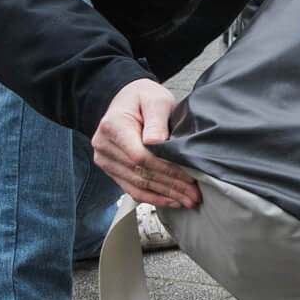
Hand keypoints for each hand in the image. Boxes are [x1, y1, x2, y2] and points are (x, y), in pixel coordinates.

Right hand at [91, 79, 200, 209]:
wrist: (127, 100)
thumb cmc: (143, 98)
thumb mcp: (154, 100)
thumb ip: (156, 120)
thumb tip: (157, 142)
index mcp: (113, 127)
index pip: (140, 156)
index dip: (166, 169)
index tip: (189, 177)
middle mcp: (104, 146)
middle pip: (140, 173)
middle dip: (171, 186)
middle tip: (195, 195)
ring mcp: (105, 160)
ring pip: (137, 184)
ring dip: (165, 195)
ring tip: (188, 200)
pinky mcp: (112, 169)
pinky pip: (131, 188)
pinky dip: (152, 197)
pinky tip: (171, 200)